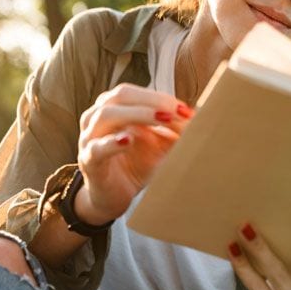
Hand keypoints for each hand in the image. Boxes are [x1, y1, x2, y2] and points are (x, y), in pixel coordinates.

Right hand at [75, 83, 192, 224]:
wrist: (112, 197)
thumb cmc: (135, 165)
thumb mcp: (159, 146)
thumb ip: (175, 133)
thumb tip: (202, 121)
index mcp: (114, 107)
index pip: (136, 92)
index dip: (161, 97)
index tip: (186, 110)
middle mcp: (97, 117)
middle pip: (122, 96)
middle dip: (153, 101)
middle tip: (177, 112)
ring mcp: (89, 138)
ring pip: (107, 115)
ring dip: (137, 114)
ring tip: (162, 119)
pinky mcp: (88, 161)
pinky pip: (97, 148)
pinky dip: (113, 142)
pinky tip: (128, 140)